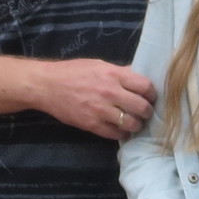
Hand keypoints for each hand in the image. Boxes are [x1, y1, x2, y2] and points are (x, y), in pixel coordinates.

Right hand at [30, 58, 155, 141]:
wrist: (47, 85)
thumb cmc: (73, 72)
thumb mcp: (99, 64)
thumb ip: (120, 72)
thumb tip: (139, 76)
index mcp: (114, 75)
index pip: (145, 86)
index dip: (152, 93)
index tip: (151, 97)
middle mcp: (110, 92)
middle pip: (142, 107)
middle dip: (147, 111)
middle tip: (145, 112)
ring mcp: (101, 110)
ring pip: (131, 123)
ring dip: (137, 125)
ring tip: (135, 123)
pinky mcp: (92, 125)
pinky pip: (115, 134)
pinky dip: (122, 134)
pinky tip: (122, 130)